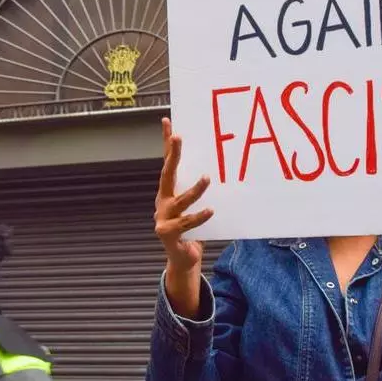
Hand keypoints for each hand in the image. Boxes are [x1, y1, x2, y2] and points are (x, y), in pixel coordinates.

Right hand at [155, 118, 212, 317]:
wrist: (183, 259)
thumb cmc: (191, 229)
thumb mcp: (194, 205)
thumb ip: (199, 190)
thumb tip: (218, 167)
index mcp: (168, 191)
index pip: (167, 163)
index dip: (166, 143)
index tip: (168, 121)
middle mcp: (163, 201)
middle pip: (167, 174)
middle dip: (172, 155)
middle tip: (178, 138)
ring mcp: (163, 218)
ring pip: (180, 200)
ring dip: (194, 189)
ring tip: (207, 178)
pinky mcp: (169, 234)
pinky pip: (186, 223)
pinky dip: (199, 216)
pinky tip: (211, 210)